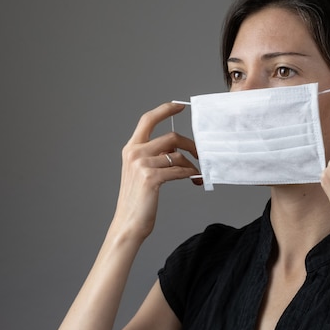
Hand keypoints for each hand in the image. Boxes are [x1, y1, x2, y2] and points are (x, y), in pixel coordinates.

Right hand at [112, 102, 200, 240]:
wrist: (129, 223)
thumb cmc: (138, 200)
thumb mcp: (142, 172)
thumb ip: (154, 156)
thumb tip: (177, 149)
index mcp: (131, 149)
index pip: (148, 120)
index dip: (165, 110)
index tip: (180, 106)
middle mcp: (134, 153)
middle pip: (171, 137)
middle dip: (190, 145)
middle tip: (200, 154)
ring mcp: (142, 165)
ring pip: (178, 156)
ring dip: (192, 165)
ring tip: (197, 174)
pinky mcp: (151, 177)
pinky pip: (179, 170)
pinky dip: (191, 174)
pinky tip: (194, 179)